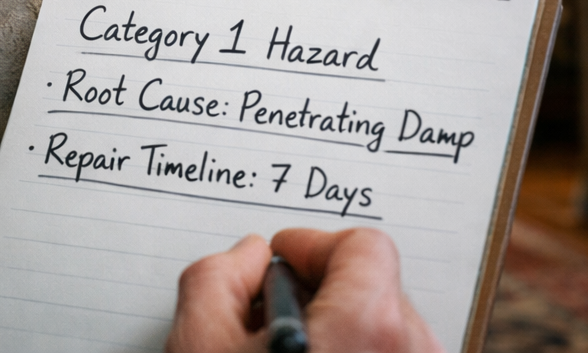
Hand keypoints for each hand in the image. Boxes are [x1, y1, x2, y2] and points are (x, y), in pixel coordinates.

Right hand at [165, 229, 443, 352]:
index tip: (282, 258)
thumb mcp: (199, 343)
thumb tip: (246, 258)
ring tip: (291, 351)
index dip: (314, 245)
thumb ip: (216, 278)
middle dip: (326, 291)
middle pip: (379, 289)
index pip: (364, 246)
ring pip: (389, 333)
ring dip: (344, 331)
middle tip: (275, 314)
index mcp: (368, 327)